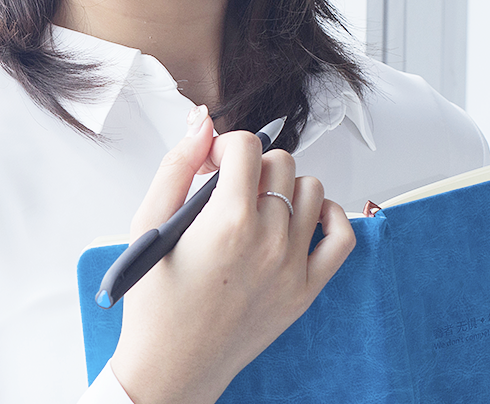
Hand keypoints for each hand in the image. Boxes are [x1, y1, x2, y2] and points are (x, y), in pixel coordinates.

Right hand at [109, 123, 355, 403]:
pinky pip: (342, 235)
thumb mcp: (148, 225)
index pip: (247, 146)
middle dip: (252, 166)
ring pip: (312, 190)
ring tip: (257, 207)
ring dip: (285, 187)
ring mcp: (292, 265)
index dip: (225, 146)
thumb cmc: (154, 302)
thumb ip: (176, 168)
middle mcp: (267, 240)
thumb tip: (201, 125)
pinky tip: (302, 218)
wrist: (173, 363)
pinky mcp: (306, 289)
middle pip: (280, 163)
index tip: (211, 163)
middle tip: (228, 189)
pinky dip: (328, 216)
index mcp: (226, 221)